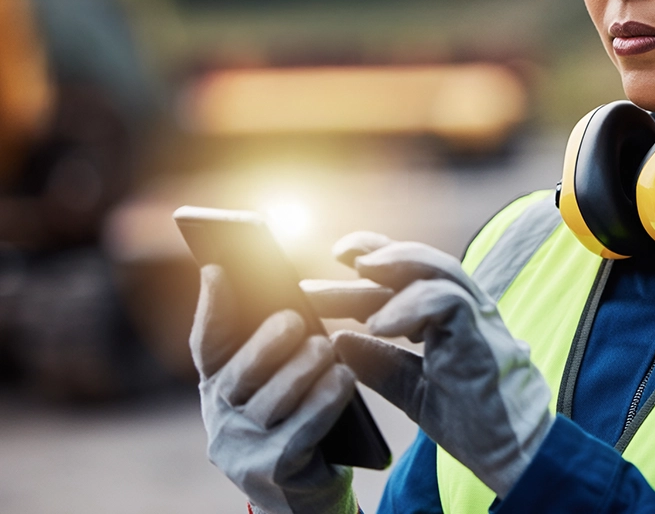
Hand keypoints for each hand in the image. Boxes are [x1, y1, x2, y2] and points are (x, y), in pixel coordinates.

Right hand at [190, 264, 358, 513]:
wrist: (306, 498)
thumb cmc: (298, 421)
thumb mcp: (279, 382)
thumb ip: (273, 344)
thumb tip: (285, 289)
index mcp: (218, 386)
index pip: (207, 344)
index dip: (212, 306)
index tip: (220, 267)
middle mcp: (220, 417)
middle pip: (239, 373)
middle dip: (267, 343)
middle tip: (296, 318)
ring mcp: (241, 448)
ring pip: (272, 402)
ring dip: (302, 370)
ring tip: (325, 347)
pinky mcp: (271, 472)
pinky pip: (300, 430)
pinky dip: (324, 401)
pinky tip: (344, 379)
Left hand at [304, 233, 552, 497]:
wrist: (515, 454)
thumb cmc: (475, 424)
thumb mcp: (413, 391)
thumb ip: (379, 365)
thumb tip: (338, 342)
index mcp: (450, 320)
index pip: (412, 277)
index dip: (378, 261)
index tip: (340, 258)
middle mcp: (466, 310)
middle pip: (422, 264)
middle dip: (379, 253)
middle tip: (340, 252)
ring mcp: (478, 319)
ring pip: (439, 269)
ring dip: (396, 265)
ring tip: (360, 272)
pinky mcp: (483, 335)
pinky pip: (448, 301)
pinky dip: (411, 304)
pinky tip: (379, 324)